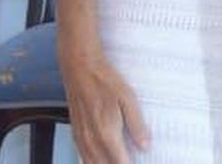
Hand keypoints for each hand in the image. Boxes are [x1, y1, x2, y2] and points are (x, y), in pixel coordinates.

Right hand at [60, 48, 148, 162]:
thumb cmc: (104, 80)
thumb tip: (145, 144)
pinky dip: (92, 162)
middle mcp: (92, 139)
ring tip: (116, 161)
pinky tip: (99, 160)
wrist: (80, 68)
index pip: (121, 163)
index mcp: (107, 133)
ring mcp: (81, 137)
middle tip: (128, 161)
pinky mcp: (75, 133)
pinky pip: (82, 156)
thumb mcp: (128, 98)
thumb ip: (137, 124)